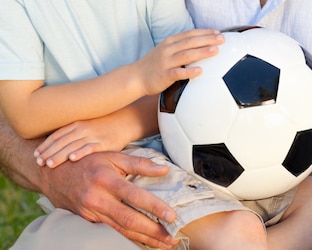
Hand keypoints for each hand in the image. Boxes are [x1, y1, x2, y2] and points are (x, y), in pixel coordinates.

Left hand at [34, 115, 131, 167]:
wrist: (125, 120)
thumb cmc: (104, 124)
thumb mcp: (86, 124)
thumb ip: (72, 133)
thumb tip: (56, 146)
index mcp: (76, 123)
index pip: (56, 135)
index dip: (45, 145)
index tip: (35, 155)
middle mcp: (82, 128)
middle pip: (62, 141)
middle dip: (48, 152)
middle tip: (37, 162)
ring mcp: (93, 135)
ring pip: (73, 145)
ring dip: (59, 154)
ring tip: (49, 164)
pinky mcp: (104, 142)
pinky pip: (90, 148)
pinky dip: (81, 152)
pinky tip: (72, 158)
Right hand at [40, 150, 179, 247]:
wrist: (54, 175)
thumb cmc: (87, 162)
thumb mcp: (112, 156)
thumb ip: (139, 163)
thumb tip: (164, 169)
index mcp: (106, 179)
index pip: (134, 196)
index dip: (154, 207)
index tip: (171, 216)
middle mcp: (98, 199)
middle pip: (129, 220)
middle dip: (152, 232)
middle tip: (172, 238)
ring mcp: (91, 213)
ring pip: (121, 231)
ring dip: (143, 239)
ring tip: (163, 244)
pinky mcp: (88, 223)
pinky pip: (111, 233)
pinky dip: (128, 239)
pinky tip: (142, 241)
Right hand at [137, 29, 223, 95]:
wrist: (135, 77)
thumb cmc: (155, 64)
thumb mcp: (166, 50)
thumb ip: (180, 46)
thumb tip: (200, 44)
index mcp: (170, 42)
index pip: (190, 34)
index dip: (205, 32)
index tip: (218, 32)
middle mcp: (168, 49)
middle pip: (191, 42)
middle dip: (208, 40)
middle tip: (222, 39)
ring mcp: (166, 62)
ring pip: (186, 55)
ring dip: (202, 52)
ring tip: (215, 51)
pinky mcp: (164, 75)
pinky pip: (178, 73)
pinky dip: (189, 71)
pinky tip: (200, 71)